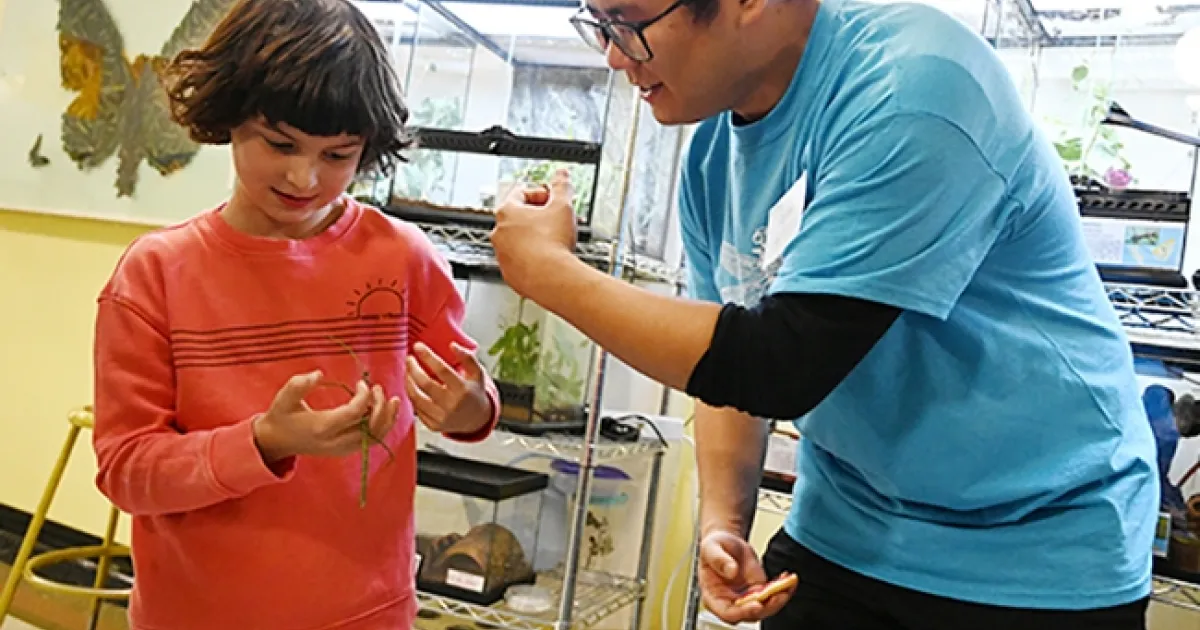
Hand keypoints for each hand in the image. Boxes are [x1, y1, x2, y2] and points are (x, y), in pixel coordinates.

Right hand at [253, 370, 400, 463]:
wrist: (276, 442)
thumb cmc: (281, 417)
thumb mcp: (284, 398)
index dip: (364, 397)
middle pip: (370, 429)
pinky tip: (386, 411)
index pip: (354, 414)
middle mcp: (336, 442)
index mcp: (322, 428)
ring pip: (375, 437)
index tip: (362, 383)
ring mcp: (343, 449)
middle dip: (380, 407)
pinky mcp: (347, 449)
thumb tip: (319, 374)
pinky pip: (372, 440)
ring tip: (391, 400)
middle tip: (378, 389)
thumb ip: (299, 384)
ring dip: (387, 418)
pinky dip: (383, 426)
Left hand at [406, 342, 491, 434]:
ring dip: (408, 381)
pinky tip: (412, 385)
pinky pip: (416, 409)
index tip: (418, 346)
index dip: (428, 356)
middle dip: (413, 368)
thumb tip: (452, 345)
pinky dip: (412, 396)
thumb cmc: (474, 393)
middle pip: (425, 383)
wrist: (476, 420)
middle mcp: (452, 405)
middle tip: (409, 358)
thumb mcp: (477, 373)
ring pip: (416, 397)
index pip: (442, 370)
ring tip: (407, 371)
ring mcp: (442, 417)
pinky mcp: (433, 426)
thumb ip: (467, 357)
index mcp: (463, 390)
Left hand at [490, 168, 577, 298]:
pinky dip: (532, 258)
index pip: (521, 193)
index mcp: (507, 212)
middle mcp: (499, 233)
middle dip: (538, 217)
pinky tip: (548, 259)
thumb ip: (561, 187)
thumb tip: (562, 175)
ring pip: (518, 240)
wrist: (551, 278)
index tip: (553, 199)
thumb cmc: (552, 243)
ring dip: (534, 238)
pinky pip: (520, 261)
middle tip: (556, 220)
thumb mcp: (562, 207)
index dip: (541, 194)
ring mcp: (502, 255)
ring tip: (554, 241)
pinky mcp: (509, 274)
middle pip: (518, 217)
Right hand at [699, 529, 794, 623]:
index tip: (757, 604)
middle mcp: (731, 602)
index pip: (728, 612)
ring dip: (779, 598)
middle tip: (780, 593)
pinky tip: (789, 578)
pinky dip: (783, 588)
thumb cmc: (714, 548)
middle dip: (768, 606)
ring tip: (788, 583)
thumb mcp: (710, 548)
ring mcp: (747, 598)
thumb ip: (719, 560)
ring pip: (766, 607)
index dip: (743, 612)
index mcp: (714, 597)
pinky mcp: (759, 590)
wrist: (727, 543)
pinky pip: (773, 595)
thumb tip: (731, 571)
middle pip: (751, 613)